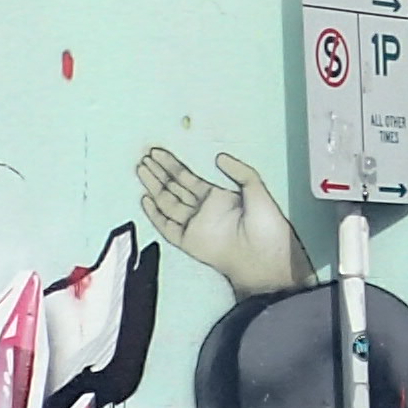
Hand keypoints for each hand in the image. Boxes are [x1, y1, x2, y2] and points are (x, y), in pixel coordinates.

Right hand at [137, 143, 311, 298]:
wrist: (265, 255)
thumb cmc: (266, 226)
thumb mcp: (257, 189)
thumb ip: (240, 171)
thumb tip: (220, 157)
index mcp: (217, 197)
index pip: (188, 178)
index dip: (172, 165)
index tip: (158, 152)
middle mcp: (203, 210)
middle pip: (174, 188)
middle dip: (159, 173)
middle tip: (144, 157)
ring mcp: (195, 225)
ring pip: (168, 202)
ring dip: (154, 186)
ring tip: (141, 170)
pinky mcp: (189, 241)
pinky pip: (168, 227)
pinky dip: (155, 215)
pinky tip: (146, 200)